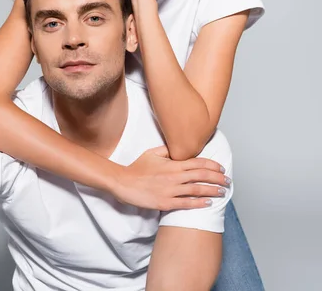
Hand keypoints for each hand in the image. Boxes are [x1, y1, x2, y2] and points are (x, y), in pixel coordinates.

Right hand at [113, 146, 230, 210]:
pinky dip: (199, 203)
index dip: (212, 165)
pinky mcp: (165, 203)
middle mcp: (174, 176)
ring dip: (213, 190)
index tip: (221, 168)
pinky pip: (186, 204)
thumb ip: (168, 150)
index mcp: (173, 163)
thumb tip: (180, 148)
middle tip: (228, 181)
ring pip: (197, 190)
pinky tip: (208, 203)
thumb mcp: (153, 153)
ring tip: (223, 192)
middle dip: (218, 178)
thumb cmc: (138, 167)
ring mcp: (171, 190)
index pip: (198, 163)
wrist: (123, 182)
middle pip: (202, 175)